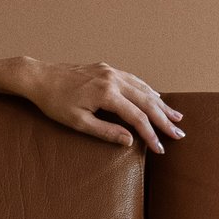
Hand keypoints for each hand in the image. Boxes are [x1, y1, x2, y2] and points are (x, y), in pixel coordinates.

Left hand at [16, 59, 184, 152]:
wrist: (39, 77)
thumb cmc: (54, 103)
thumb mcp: (77, 122)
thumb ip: (105, 131)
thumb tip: (130, 141)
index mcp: (106, 94)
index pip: (137, 117)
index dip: (151, 134)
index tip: (160, 149)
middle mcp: (113, 79)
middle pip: (146, 101)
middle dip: (164, 119)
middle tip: (179, 133)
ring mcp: (111, 72)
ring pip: (143, 88)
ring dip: (160, 103)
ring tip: (175, 116)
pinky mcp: (107, 69)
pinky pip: (134, 80)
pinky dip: (147, 90)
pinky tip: (155, 97)